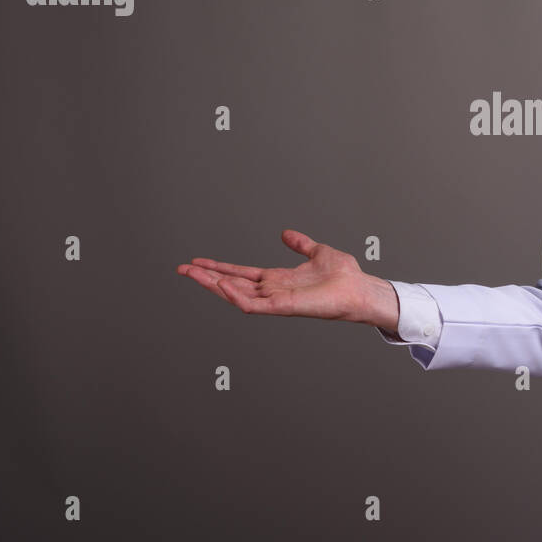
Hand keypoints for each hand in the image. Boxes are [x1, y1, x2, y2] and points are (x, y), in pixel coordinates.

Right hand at [176, 229, 391, 324]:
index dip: (218, 268)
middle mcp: (273, 291)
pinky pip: (254, 305)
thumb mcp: (317, 252)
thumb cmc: (344, 275)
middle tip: (182, 269)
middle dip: (206, 278)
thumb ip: (300, 244)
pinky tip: (223, 286)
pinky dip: (237, 296)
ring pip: (237, 295)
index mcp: (277, 279)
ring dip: (215, 285)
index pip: (240, 273)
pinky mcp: (285, 307)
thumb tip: (286, 234)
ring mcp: (276, 300)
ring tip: (194, 274)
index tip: (196, 262)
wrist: (360, 288)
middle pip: (231, 284)